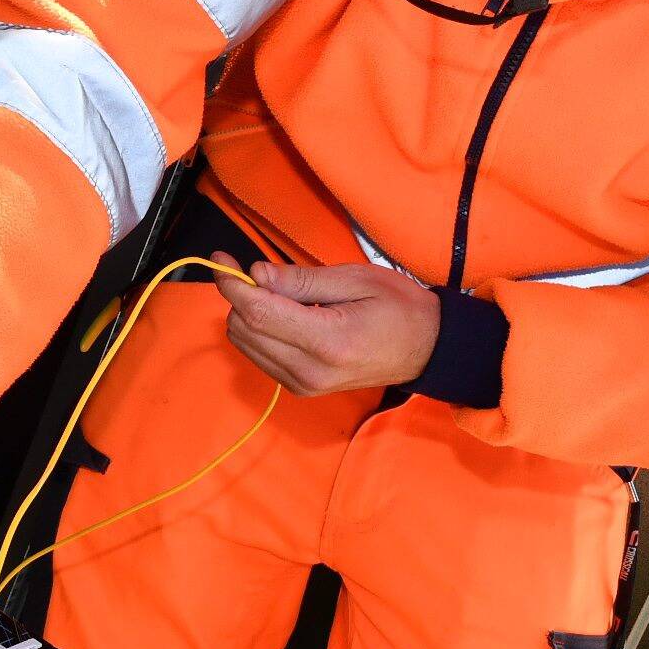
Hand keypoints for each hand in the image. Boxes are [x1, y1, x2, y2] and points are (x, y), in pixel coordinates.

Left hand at [213, 255, 440, 395]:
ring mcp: (303, 385)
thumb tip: (256, 274)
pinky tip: (285, 316)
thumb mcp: (355, 279)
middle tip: (262, 274)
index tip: (221, 260)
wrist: (426, 350)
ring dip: (249, 314)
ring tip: (281, 296)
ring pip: (245, 344)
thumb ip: (302, 280)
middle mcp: (309, 370)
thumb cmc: (399, 307)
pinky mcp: (300, 388)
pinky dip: (260, 331)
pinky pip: (259, 356)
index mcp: (327, 341)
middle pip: (244, 330)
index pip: (258, 313)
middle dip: (242, 297)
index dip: (232, 284)